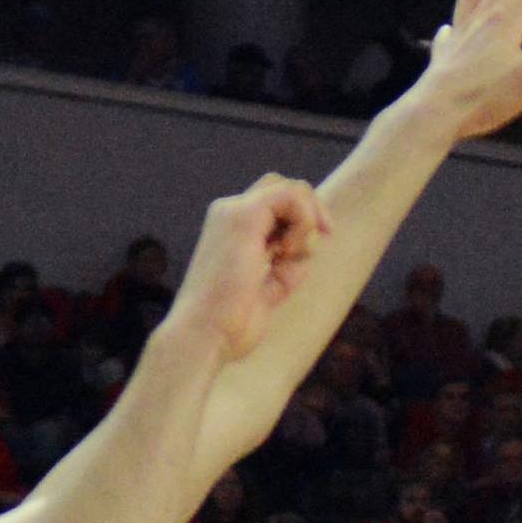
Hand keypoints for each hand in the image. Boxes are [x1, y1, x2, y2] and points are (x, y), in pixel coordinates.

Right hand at [172, 174, 330, 361]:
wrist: (206, 334)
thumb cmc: (234, 320)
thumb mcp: (272, 285)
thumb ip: (289, 260)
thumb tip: (313, 241)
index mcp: (234, 230)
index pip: (278, 204)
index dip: (303, 220)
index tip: (309, 252)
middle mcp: (231, 214)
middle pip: (285, 188)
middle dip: (311, 212)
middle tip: (315, 244)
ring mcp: (233, 212)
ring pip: (292, 188)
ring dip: (307, 222)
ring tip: (288, 257)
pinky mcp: (241, 216)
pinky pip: (291, 196)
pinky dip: (303, 222)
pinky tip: (286, 251)